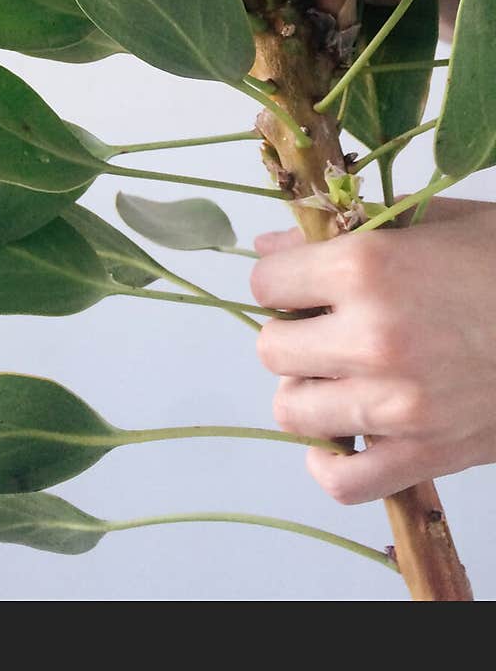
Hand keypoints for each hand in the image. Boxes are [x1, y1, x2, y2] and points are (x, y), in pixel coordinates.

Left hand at [251, 200, 495, 503]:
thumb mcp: (434, 220)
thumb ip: (346, 229)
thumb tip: (272, 246)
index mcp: (367, 267)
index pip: (266, 280)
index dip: (281, 280)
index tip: (301, 283)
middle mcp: (370, 337)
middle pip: (271, 347)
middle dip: (291, 333)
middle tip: (324, 327)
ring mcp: (395, 404)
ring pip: (290, 409)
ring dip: (305, 389)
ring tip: (336, 373)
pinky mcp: (424, 455)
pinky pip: (341, 479)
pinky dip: (328, 462)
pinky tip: (339, 434)